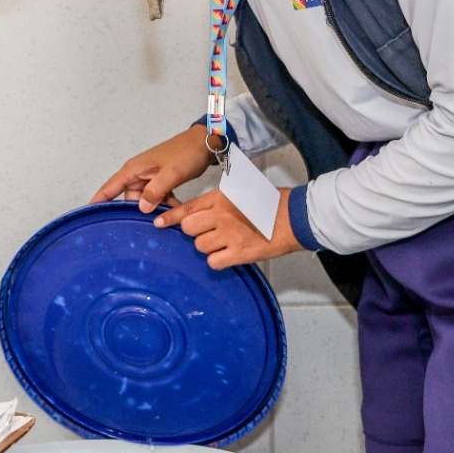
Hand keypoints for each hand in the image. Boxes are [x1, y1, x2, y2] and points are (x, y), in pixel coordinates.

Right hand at [90, 125, 217, 211]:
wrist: (204, 144)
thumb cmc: (186, 153)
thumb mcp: (171, 174)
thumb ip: (155, 191)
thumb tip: (141, 207)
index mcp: (134, 169)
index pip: (110, 187)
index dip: (99, 200)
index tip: (90, 213)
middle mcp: (138, 174)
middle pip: (130, 199)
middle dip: (141, 210)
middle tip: (155, 220)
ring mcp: (149, 178)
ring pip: (145, 200)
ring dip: (156, 208)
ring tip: (170, 213)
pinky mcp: (160, 181)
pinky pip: (156, 197)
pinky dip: (164, 204)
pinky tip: (175, 209)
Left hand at [152, 187, 301, 269]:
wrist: (295, 217)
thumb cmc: (271, 203)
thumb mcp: (243, 190)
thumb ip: (220, 197)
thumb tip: (201, 207)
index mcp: (221, 198)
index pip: (187, 208)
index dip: (169, 218)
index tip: (158, 223)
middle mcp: (222, 216)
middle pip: (188, 229)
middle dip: (194, 232)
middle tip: (206, 232)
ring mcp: (230, 236)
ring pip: (200, 246)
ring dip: (207, 246)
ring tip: (223, 241)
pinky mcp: (240, 254)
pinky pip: (213, 262)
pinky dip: (218, 260)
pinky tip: (228, 254)